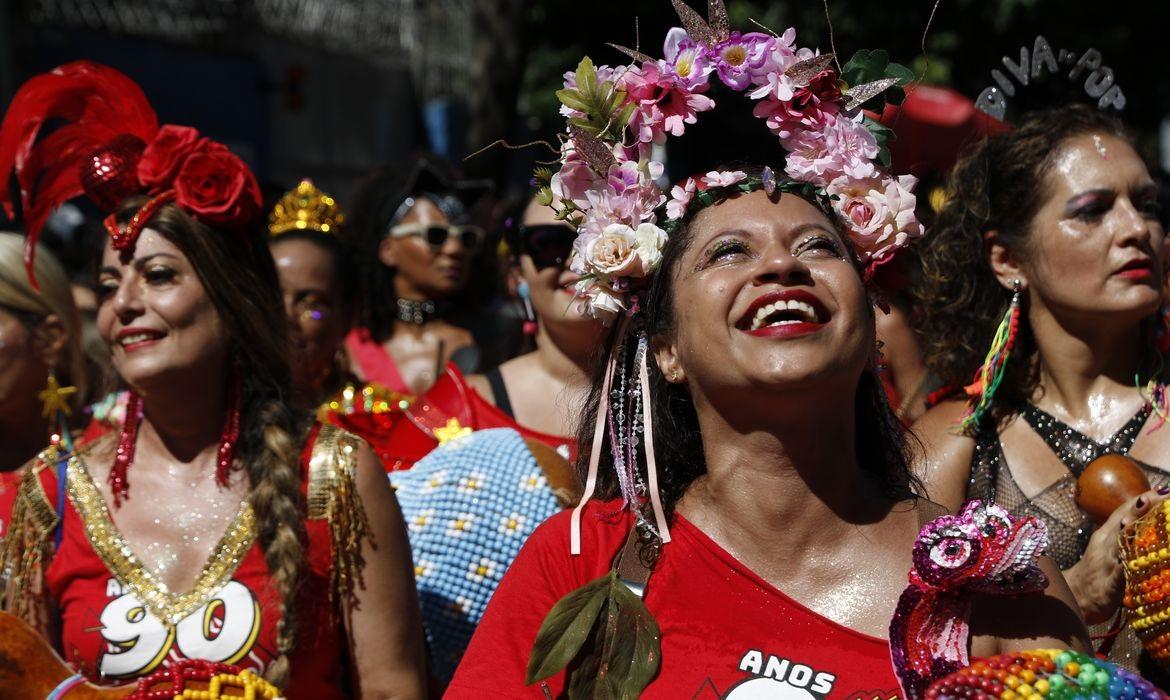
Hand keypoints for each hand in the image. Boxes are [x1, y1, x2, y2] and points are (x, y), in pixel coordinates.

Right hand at [1066, 489, 1164, 624]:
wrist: (1073, 599)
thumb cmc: (1096, 574)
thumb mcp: (1107, 550)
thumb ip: (1122, 534)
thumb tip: (1139, 516)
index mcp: (1105, 536)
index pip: (1123, 512)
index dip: (1140, 499)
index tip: (1160, 488)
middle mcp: (1105, 546)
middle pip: (1123, 523)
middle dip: (1140, 509)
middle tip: (1159, 495)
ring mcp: (1105, 564)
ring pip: (1120, 544)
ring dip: (1132, 530)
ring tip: (1144, 517)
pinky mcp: (1108, 586)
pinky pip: (1118, 574)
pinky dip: (1124, 565)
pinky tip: (1130, 558)